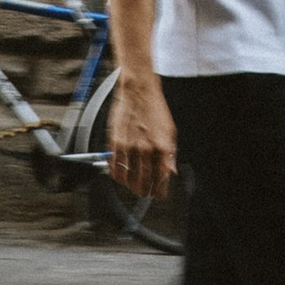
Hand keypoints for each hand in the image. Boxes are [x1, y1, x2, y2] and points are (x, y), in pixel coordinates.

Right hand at [109, 73, 176, 202]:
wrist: (138, 91)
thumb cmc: (154, 108)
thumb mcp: (170, 131)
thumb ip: (170, 154)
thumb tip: (170, 172)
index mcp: (162, 147)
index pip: (160, 178)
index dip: (159, 190)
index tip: (157, 194)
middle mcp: (146, 149)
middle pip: (143, 181)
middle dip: (144, 191)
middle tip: (144, 193)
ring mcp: (129, 147)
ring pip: (128, 178)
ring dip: (130, 186)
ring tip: (132, 186)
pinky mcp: (115, 142)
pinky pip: (114, 167)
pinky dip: (116, 175)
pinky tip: (120, 176)